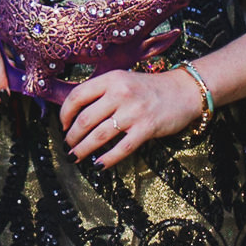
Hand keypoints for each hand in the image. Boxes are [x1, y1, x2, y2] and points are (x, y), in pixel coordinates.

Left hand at [58, 67, 204, 168]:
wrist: (183, 91)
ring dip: (83, 150)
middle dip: (72, 137)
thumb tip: (74, 114)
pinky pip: (122, 148)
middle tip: (67, 146)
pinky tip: (99, 165)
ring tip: (75, 157)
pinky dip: (107, 159)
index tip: (62, 125)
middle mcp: (120, 93)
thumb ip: (101, 93)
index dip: (65, 114)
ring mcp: (134, 111)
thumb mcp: (122, 81)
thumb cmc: (148, 88)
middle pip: (85, 119)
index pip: (78, 96)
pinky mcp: (147, 128)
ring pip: (99, 135)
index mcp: (111, 79)